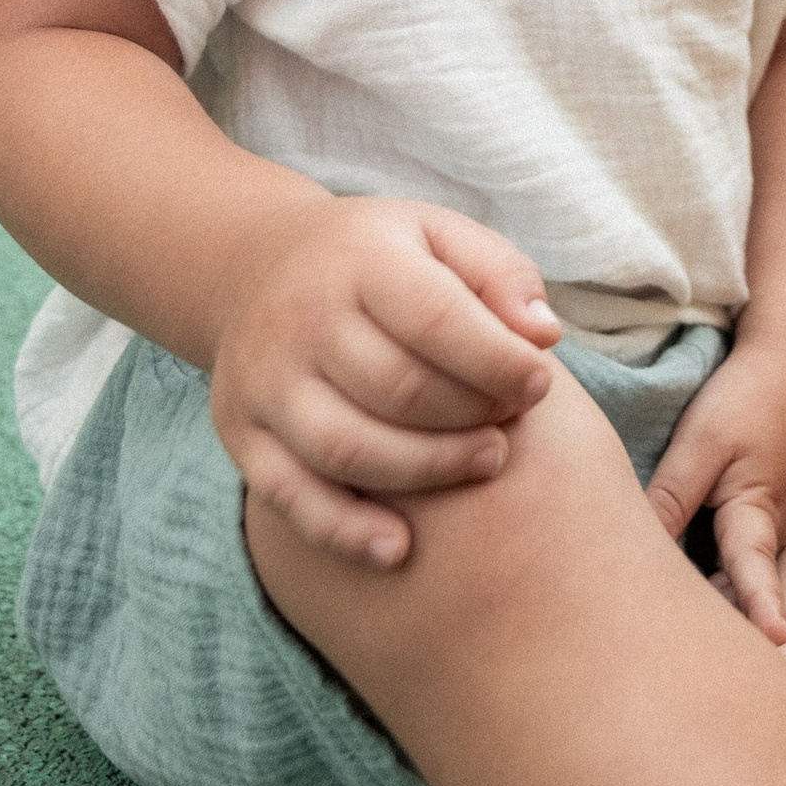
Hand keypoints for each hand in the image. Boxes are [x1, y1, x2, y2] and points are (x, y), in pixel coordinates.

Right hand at [210, 196, 561, 568]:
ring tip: (485, 461)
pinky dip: (344, 532)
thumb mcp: (441, 236)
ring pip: (349, 449)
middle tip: (510, 425)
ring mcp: (265, 380)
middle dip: (471, 417)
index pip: (436, 319)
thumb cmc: (381, 260)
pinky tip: (399, 548)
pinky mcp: (241, 432)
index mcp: (359, 260)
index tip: (540, 385)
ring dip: (429, 470)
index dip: (499, 362)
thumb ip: (501, 276)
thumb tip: (543, 335)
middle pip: (398, 390)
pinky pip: (290, 497)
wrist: (258, 267)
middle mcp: (301, 318)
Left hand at [644, 340, 785, 644]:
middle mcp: (775, 530)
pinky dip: (709, 571)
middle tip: (671, 665)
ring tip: (659, 639)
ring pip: (735, 575)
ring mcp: (774, 524)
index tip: (779, 644)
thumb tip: (636, 556)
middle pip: (739, 591)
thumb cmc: (745, 400)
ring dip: (707, 600)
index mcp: (760, 514)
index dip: (761, 610)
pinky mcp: (762, 514)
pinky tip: (673, 583)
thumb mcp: (700, 445)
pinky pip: (735, 555)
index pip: (755, 574)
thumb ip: (670, 499)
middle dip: (717, 628)